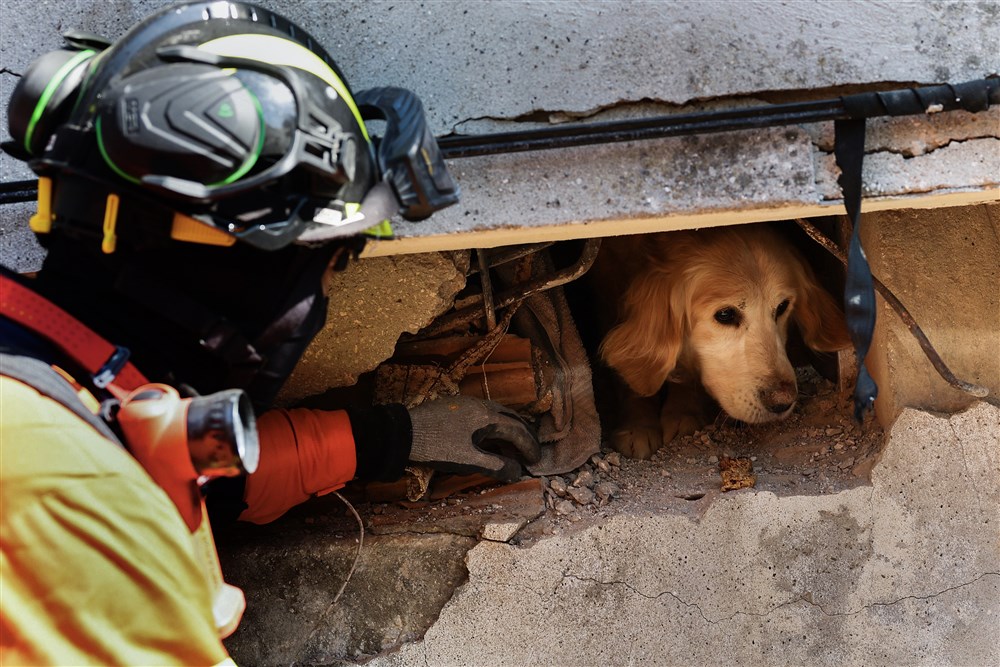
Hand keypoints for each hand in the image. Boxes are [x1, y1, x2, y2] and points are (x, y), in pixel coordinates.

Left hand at [408, 395, 540, 482]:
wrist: (402, 433)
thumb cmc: (437, 448)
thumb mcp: (468, 461)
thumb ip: (496, 466)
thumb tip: (518, 472)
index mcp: (487, 416)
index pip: (517, 430)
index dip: (529, 447)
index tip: (535, 462)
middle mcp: (481, 404)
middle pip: (511, 418)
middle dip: (524, 436)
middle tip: (530, 453)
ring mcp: (467, 403)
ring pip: (497, 414)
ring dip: (509, 430)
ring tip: (513, 447)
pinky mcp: (455, 405)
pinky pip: (484, 414)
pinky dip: (495, 426)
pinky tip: (489, 438)